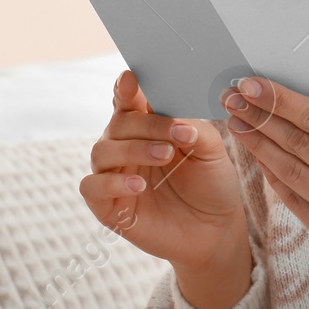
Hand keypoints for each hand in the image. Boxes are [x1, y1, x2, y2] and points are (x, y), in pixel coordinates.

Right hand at [80, 69, 246, 270]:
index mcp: (147, 127)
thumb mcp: (211, 150)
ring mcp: (113, 175)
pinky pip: (92, 187)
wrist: (215, 230)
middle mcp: (125, 146)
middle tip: (178, 134)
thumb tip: (177, 118)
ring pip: (102, 151)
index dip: (126, 88)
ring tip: (165, 155)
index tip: (131, 78)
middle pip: (119, 124)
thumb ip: (193, 128)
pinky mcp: (107, 207)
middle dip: (147, 125)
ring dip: (133, 149)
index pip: (129, 101)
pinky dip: (112, 183)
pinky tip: (139, 185)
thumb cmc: (211, 184)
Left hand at [221, 76, 308, 306]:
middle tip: (232, 100)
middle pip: (301, 143)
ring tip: (237, 125)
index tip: (253, 85)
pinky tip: (259, 161)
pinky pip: (295, 203)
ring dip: (259, 146)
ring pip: (291, 172)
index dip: (282, 101)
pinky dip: (274, 179)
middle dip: (260, 118)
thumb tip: (298, 114)